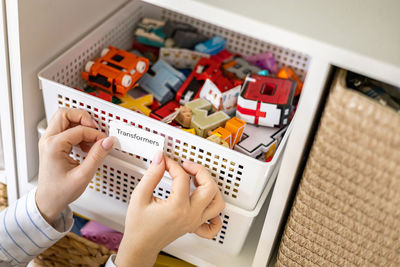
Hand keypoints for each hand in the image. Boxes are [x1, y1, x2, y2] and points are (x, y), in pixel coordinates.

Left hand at [36, 108, 113, 223]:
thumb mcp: (83, 175)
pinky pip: (65, 128)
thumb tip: (107, 142)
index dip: (95, 134)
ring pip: (64, 118)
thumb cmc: (60, 191)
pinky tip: (85, 144)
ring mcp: (48, 141)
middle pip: (65, 113)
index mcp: (53, 146)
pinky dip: (77, 131)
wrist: (48, 201)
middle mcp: (48, 140)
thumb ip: (97, 156)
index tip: (104, 142)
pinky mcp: (52, 144)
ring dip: (80, 124)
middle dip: (83, 118)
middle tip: (95, 128)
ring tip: (90, 139)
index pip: (79, 130)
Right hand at [115, 152, 224, 266]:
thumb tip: (160, 159)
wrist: (140, 245)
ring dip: (211, 187)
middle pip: (209, 187)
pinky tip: (206, 202)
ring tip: (198, 180)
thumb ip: (152, 175)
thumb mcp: (140, 196)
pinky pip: (214, 223)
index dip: (173, 164)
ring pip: (217, 202)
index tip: (165, 162)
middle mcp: (190, 215)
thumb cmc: (139, 225)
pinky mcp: (195, 226)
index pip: (183, 177)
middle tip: (187, 166)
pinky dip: (216, 212)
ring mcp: (195, 221)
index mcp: (177, 207)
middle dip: (200, 171)